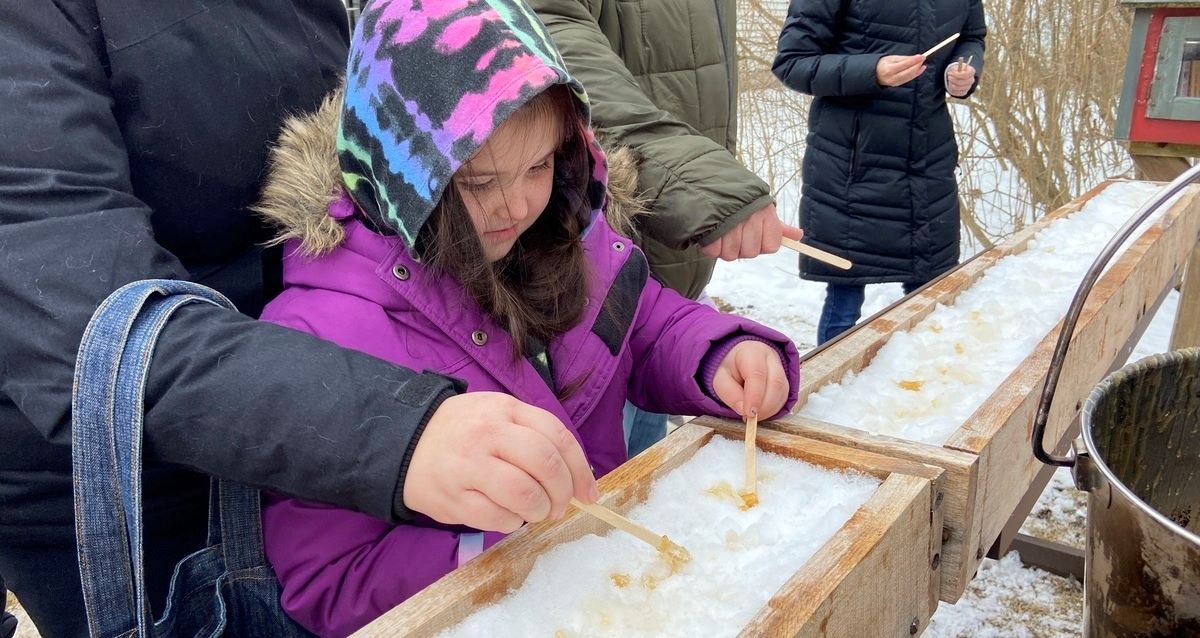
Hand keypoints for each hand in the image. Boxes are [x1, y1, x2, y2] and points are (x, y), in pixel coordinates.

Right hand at [403, 392, 597, 532]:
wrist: (404, 442)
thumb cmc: (462, 431)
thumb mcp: (497, 415)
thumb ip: (534, 436)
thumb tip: (575, 477)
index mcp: (506, 410)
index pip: (557, 437)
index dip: (579, 470)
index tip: (587, 493)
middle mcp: (489, 433)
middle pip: (545, 465)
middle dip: (561, 493)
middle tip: (557, 505)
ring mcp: (470, 465)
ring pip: (525, 495)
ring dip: (539, 510)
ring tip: (533, 511)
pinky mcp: (455, 497)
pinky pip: (499, 517)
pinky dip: (512, 522)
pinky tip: (506, 515)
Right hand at [699, 204, 803, 260]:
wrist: (708, 177)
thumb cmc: (738, 197)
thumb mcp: (761, 207)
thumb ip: (778, 226)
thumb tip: (798, 235)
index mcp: (766, 212)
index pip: (771, 246)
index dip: (761, 244)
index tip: (753, 233)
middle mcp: (751, 217)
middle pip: (750, 252)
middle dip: (741, 246)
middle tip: (734, 231)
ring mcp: (730, 223)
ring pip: (731, 254)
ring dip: (724, 247)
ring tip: (721, 230)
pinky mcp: (710, 228)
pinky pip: (713, 251)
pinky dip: (710, 246)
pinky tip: (711, 232)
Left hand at [712, 341, 789, 418]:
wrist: (741, 360)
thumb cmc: (731, 369)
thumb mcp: (720, 379)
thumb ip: (729, 393)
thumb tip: (743, 409)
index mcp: (751, 352)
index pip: (757, 374)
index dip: (755, 396)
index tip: (749, 413)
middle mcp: (770, 358)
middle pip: (775, 382)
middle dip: (764, 406)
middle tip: (751, 417)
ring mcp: (781, 369)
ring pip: (782, 391)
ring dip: (769, 409)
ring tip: (754, 415)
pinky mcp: (785, 381)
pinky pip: (784, 397)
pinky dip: (774, 408)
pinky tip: (762, 411)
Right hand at [875, 55, 925, 86]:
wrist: (872, 75)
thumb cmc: (882, 64)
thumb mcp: (891, 58)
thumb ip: (903, 59)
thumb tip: (915, 58)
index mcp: (890, 69)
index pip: (905, 64)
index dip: (915, 60)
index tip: (922, 56)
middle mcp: (892, 78)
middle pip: (909, 72)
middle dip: (917, 65)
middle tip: (923, 59)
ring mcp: (894, 83)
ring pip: (909, 77)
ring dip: (917, 71)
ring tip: (923, 65)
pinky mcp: (896, 85)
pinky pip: (907, 80)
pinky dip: (914, 75)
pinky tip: (919, 70)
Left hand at [946, 61, 975, 96]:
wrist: (957, 76)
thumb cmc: (957, 70)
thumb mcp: (957, 67)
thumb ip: (957, 69)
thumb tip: (954, 72)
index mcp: (971, 72)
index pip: (967, 74)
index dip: (958, 74)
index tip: (950, 73)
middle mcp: (971, 80)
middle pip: (964, 82)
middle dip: (954, 80)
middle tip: (948, 77)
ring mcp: (968, 87)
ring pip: (960, 88)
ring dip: (952, 84)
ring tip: (950, 80)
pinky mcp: (964, 92)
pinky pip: (958, 92)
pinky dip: (953, 89)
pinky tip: (952, 85)